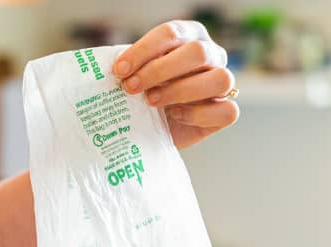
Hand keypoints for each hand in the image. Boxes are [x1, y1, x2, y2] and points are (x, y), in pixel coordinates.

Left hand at [113, 20, 238, 149]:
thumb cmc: (141, 95)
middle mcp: (211, 56)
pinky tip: (175, 116)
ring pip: (220, 79)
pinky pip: (226, 111)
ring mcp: (222, 83)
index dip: (144, 50)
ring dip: (180, 91)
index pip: (172, 33)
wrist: (151, 130)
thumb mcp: (133, 76)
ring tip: (151, 102)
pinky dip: (198, 113)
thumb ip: (128, 67)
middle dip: (159, 70)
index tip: (120, 70)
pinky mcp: (225, 111)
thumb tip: (104, 68)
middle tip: (132, 88)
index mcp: (189, 37)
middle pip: (198, 53)